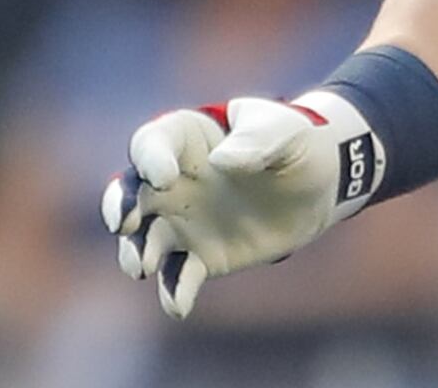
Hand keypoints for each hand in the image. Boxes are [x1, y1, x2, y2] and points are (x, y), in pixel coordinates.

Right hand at [100, 92, 378, 319]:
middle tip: (124, 222)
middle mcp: (174, 180)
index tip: (162, 177)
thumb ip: (256, 141)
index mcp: (188, 138)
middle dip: (120, 205)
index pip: (154, 142)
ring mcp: (183, 220)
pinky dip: (174, 290)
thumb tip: (221, 162)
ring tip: (140, 268)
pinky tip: (178, 306)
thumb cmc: (295, 144)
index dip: (151, 158)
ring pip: (144, 237)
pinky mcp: (201, 255)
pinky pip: (178, 274)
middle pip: (132, 190)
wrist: (317, 186)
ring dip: (136, 252)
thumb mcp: (284, 132)